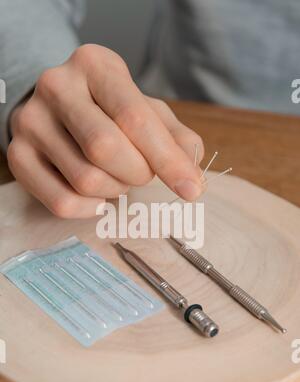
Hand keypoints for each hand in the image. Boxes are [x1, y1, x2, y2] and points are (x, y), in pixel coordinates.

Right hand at [8, 44, 203, 217]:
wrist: (58, 106)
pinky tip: (99, 197)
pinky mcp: (18, 156)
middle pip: (106, 149)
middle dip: (137, 173)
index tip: (192, 190)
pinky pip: (61, 202)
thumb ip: (175, 137)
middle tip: (142, 172)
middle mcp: (56, 86)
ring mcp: (31, 122)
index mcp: (94, 65)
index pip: (135, 117)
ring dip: (115, 190)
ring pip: (86, 180)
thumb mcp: (147, 110)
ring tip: (117, 176)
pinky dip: (90, 209)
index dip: (168, 159)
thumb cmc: (109, 109)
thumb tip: (194, 174)